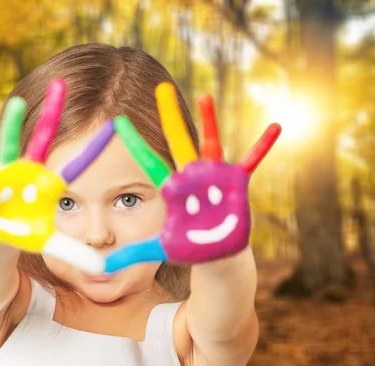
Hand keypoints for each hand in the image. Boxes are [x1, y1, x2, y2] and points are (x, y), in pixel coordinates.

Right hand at [0, 79, 114, 273]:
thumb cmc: (24, 232)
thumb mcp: (51, 244)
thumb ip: (76, 254)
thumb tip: (104, 270)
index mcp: (48, 184)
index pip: (75, 165)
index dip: (93, 149)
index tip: (115, 124)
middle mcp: (28, 172)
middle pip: (42, 139)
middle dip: (51, 113)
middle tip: (61, 83)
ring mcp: (5, 175)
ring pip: (9, 146)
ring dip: (12, 126)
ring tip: (16, 104)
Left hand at [105, 82, 280, 272]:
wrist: (215, 254)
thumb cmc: (186, 247)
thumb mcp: (156, 249)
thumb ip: (129, 254)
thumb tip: (98, 269)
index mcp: (171, 189)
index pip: (148, 163)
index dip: (135, 144)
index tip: (117, 122)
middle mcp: (190, 177)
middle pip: (177, 142)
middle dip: (169, 116)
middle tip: (160, 89)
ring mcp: (213, 178)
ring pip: (209, 144)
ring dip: (209, 121)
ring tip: (204, 96)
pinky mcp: (235, 184)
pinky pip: (252, 161)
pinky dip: (263, 146)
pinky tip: (276, 127)